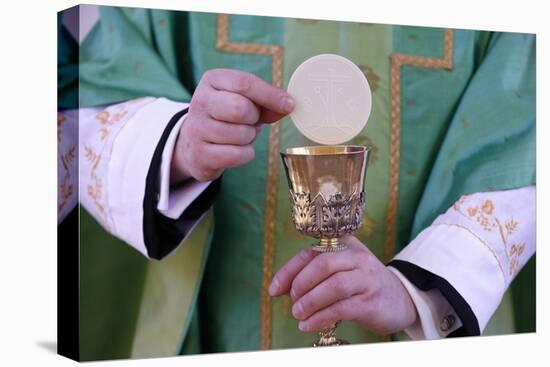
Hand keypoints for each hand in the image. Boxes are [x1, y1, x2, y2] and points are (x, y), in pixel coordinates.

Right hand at [170, 69, 294, 182]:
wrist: (195, 143)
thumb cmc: (227, 117)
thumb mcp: (244, 101)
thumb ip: (266, 101)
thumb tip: (288, 105)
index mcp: (212, 80)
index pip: (244, 83)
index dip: (270, 95)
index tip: (289, 104)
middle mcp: (200, 102)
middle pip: (240, 108)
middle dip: (254, 118)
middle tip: (250, 121)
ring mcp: (197, 128)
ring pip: (240, 134)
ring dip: (249, 138)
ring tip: (240, 134)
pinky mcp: (199, 154)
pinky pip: (236, 155)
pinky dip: (245, 154)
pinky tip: (236, 150)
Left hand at [268, 236, 417, 333]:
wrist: (403, 299)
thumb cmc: (363, 285)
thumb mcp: (340, 272)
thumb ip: (313, 276)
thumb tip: (279, 288)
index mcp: (346, 246)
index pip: (312, 252)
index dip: (289, 270)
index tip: (274, 289)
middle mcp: (358, 258)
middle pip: (323, 264)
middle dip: (300, 283)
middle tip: (292, 300)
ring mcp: (367, 279)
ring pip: (333, 285)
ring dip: (309, 301)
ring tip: (298, 314)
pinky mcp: (371, 301)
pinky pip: (341, 308)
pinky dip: (320, 317)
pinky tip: (308, 325)